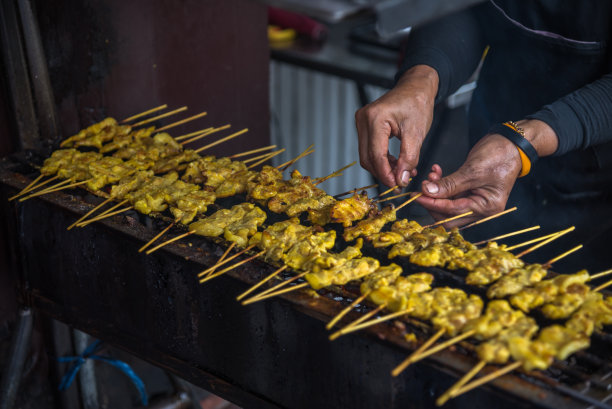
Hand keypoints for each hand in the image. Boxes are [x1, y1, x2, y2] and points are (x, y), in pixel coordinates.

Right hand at [355, 65, 437, 187]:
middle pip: (368, 158)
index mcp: (375, 118)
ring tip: (401, 172)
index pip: (376, 155)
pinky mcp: (364, 126)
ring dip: (382, 167)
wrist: (415, 88)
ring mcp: (361, 122)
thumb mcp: (417, 133)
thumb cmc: (417, 104)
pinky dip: (381, 159)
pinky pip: (369, 149)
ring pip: (367, 155)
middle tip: (400, 182)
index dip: (386, 174)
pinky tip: (396, 162)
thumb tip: (401, 179)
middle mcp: (363, 119)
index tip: (398, 185)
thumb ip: (409, 158)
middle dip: (383, 173)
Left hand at [416, 134, 521, 227]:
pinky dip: (442, 186)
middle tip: (420, 190)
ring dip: (436, 193)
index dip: (433, 204)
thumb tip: (428, 192)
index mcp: (487, 208)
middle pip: (449, 216)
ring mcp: (476, 201)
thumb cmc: (499, 156)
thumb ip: (449, 184)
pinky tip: (436, 173)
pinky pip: (451, 194)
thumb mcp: (472, 171)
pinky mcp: (470, 192)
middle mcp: (482, 209)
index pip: (453, 212)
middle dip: (433, 203)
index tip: (417, 196)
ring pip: (448, 205)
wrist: (511, 143)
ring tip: (430, 177)